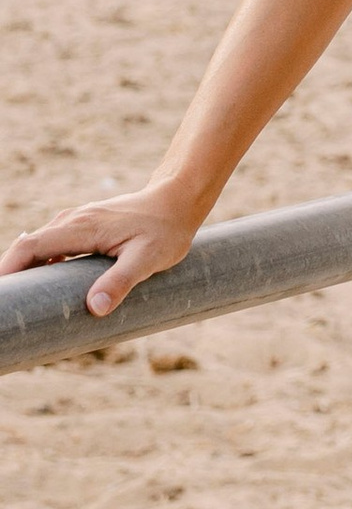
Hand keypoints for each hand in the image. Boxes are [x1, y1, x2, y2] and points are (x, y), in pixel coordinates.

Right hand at [0, 187, 203, 318]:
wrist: (177, 201)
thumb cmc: (165, 230)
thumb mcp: (148, 259)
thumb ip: (121, 281)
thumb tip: (94, 307)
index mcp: (80, 227)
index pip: (30, 246)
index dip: (9, 269)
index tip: (2, 293)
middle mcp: (72, 221)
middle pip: (28, 246)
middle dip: (12, 273)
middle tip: (9, 304)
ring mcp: (76, 222)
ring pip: (39, 245)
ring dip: (26, 269)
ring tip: (22, 300)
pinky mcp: (84, 226)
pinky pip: (53, 244)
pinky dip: (42, 263)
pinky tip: (47, 285)